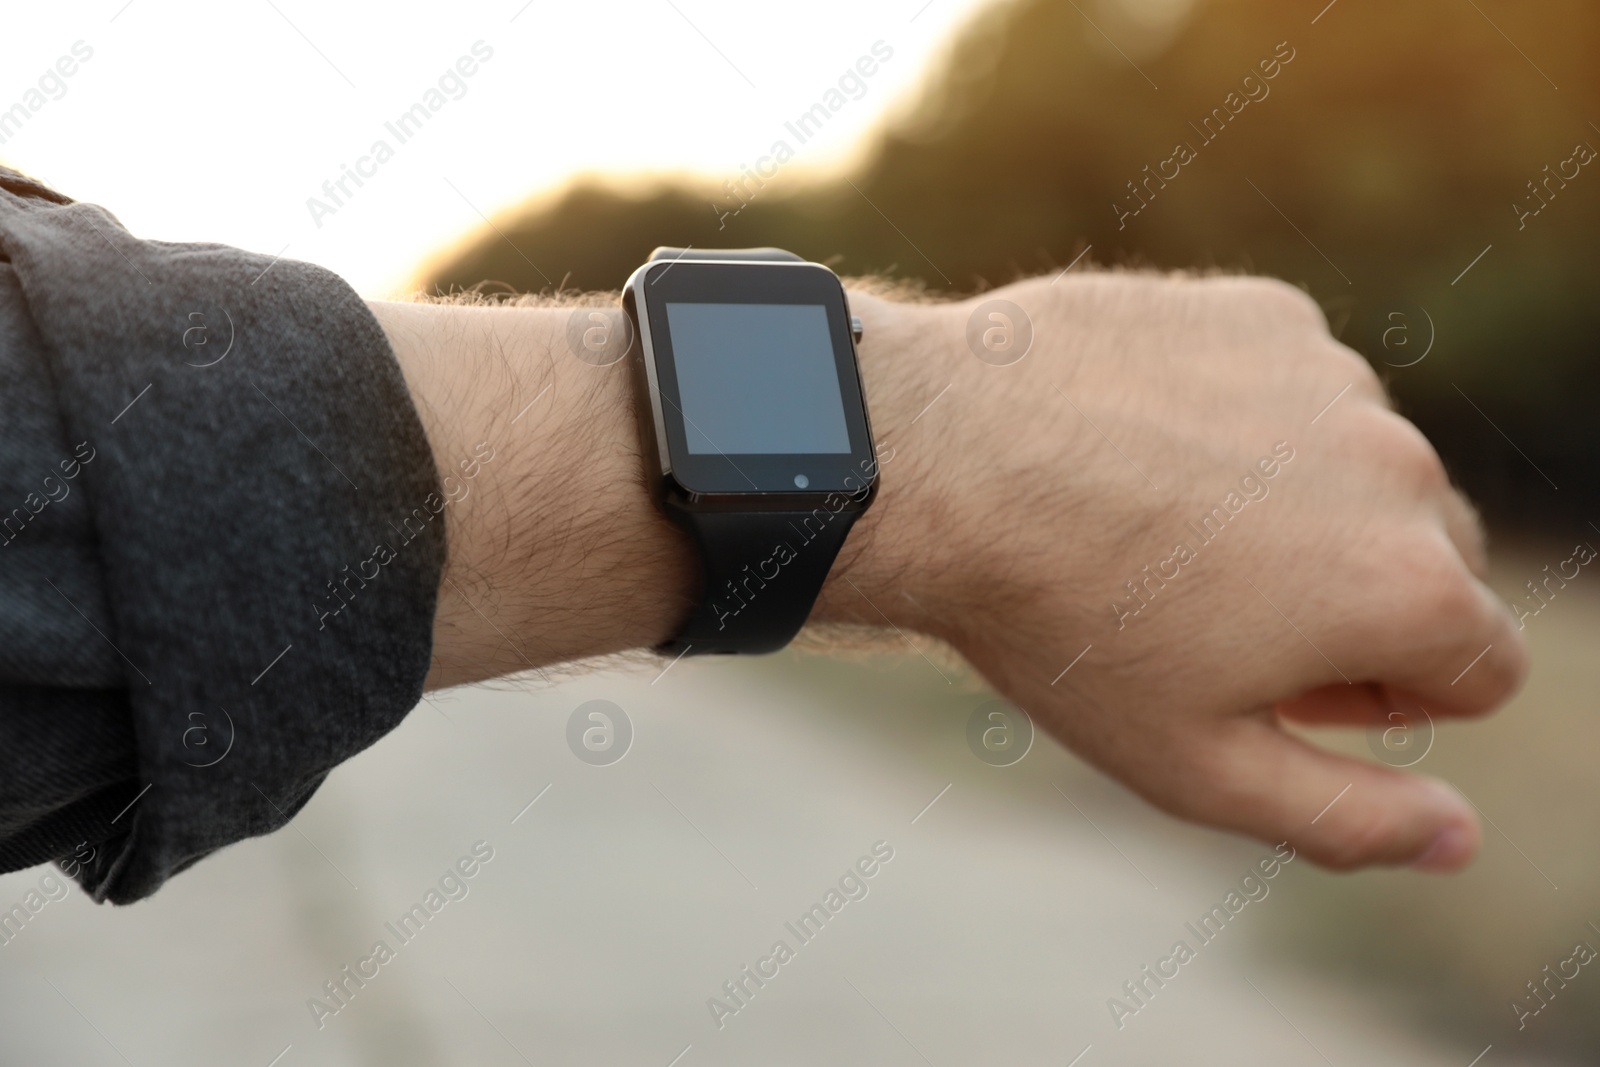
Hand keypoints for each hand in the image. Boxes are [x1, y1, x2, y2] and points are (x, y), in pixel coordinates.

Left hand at [819, 273, 1528, 871]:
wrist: (942, 464)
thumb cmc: (1061, 627)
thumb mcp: (1197, 766)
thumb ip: (1348, 818)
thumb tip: (1461, 836)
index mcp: (1409, 589)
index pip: (1484, 667)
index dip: (1388, 700)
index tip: (1285, 690)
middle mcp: (1398, 466)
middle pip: (1438, 562)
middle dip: (1361, 605)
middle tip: (1224, 622)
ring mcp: (1334, 377)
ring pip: (1364, 469)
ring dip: (1304, 509)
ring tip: (1171, 535)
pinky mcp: (1267, 313)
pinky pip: (1298, 389)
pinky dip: (1252, 424)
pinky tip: (1150, 451)